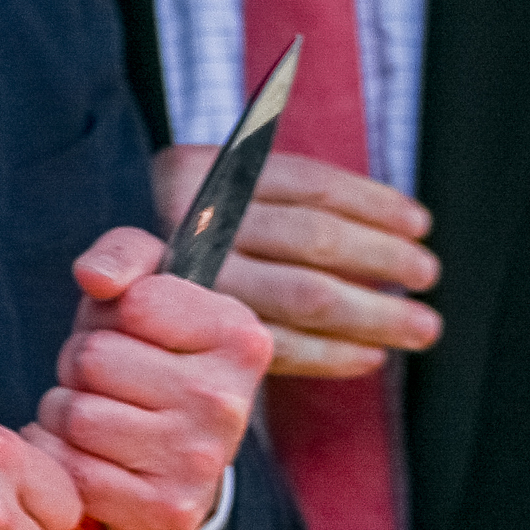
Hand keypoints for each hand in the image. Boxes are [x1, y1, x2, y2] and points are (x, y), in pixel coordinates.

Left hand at [32, 222, 269, 529]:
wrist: (170, 464)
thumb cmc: (149, 360)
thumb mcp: (144, 289)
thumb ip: (124, 255)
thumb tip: (94, 278)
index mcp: (240, 335)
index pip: (133, 302)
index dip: (112, 315)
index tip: (136, 335)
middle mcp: (230, 402)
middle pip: (92, 357)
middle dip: (80, 365)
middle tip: (110, 383)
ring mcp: (201, 461)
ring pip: (76, 414)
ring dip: (66, 413)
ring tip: (101, 418)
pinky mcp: (169, 511)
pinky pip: (71, 470)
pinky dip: (60, 458)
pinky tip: (90, 458)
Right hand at [157, 140, 434, 381]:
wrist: (102, 302)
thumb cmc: (182, 239)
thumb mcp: (206, 194)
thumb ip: (280, 195)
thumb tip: (401, 220)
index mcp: (199, 172)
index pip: (306, 184)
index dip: (371, 203)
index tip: (419, 223)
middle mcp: (191, 223)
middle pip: (312, 239)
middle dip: (381, 257)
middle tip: (427, 274)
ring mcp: (193, 283)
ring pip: (306, 295)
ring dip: (374, 313)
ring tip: (422, 325)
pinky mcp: (196, 338)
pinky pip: (281, 349)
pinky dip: (332, 356)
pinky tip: (369, 357)